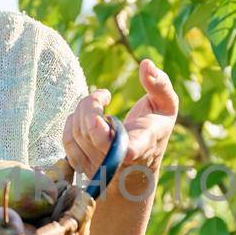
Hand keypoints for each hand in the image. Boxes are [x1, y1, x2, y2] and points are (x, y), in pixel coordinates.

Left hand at [63, 58, 178, 182]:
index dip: (122, 145)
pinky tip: (86, 117)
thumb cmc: (155, 131)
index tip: (117, 136)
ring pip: (77, 133)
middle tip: (103, 95)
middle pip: (92, 131)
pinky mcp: (84, 167)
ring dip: (82, 109)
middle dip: (91, 104)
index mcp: (142, 145)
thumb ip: (160, 85)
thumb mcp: (167, 106)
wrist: (140, 170)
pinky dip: (73, 121)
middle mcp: (119, 160)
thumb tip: (146, 64)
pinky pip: (68, 140)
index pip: (130, 150)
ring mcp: (99, 167)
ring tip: (97, 104)